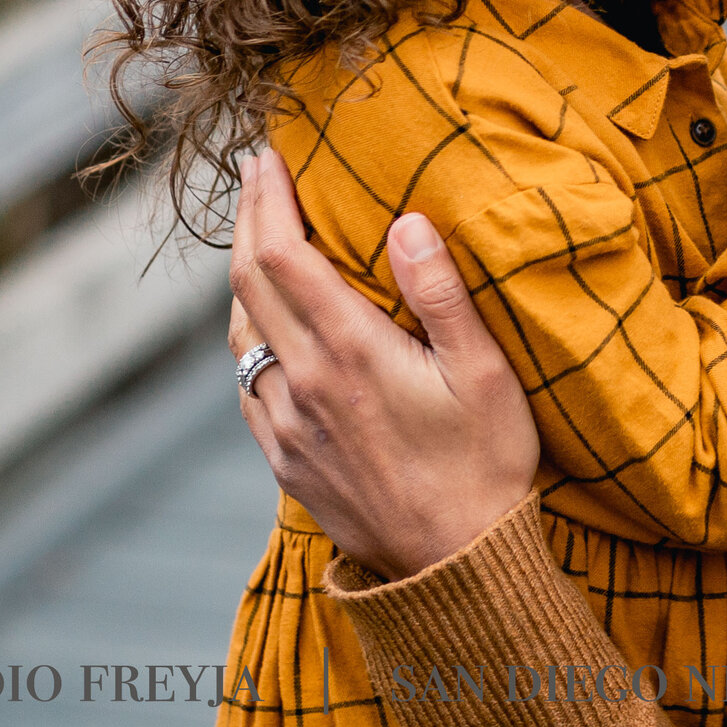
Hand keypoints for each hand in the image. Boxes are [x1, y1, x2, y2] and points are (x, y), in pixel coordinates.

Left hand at [227, 149, 539, 580]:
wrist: (458, 569)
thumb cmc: (486, 465)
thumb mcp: (486, 373)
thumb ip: (442, 293)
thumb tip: (406, 221)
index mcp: (350, 352)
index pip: (282, 254)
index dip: (267, 198)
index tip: (266, 156)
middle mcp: (304, 385)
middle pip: (248, 284)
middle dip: (247, 220)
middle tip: (254, 178)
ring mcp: (287, 427)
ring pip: (241, 335)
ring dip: (243, 281)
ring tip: (260, 245)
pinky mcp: (285, 462)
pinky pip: (247, 386)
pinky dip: (250, 341)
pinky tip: (267, 331)